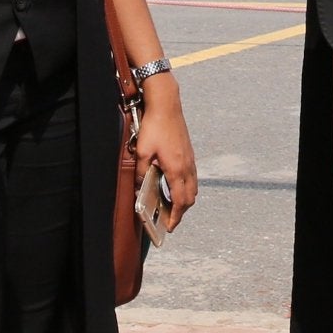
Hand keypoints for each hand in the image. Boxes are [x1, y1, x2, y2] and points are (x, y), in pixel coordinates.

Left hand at [132, 76, 197, 228]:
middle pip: (190, 198)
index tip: (169, 226)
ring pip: (193, 188)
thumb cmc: (155, 127)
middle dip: (181, 212)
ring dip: (185, 199)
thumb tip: (138, 188)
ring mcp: (191, 160)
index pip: (180, 201)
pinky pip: (192, 177)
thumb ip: (140, 173)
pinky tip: (175, 185)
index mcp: (176, 170)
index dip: (175, 217)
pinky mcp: (190, 154)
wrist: (167, 106)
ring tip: (173, 205)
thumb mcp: (142, 152)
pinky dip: (186, 187)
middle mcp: (187, 167)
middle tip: (170, 219)